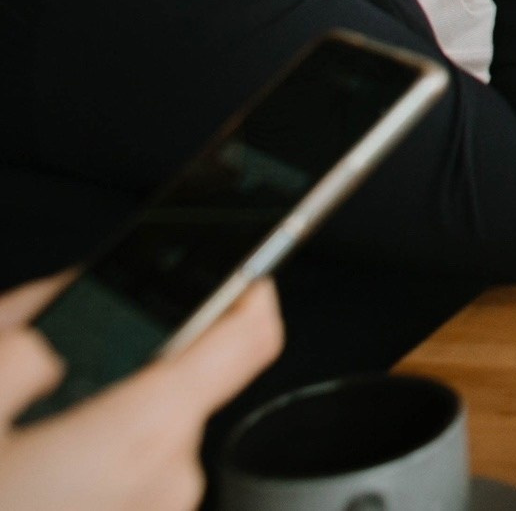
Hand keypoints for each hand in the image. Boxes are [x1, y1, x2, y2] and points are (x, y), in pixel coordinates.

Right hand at [0, 278, 281, 510]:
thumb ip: (28, 330)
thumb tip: (69, 303)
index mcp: (139, 432)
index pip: (249, 340)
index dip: (247, 293)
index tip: (240, 271)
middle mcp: (166, 486)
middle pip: (177, 397)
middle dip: (120, 381)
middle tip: (39, 392)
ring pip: (146, 450)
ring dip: (95, 440)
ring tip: (20, 453)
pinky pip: (126, 496)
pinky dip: (86, 485)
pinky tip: (28, 486)